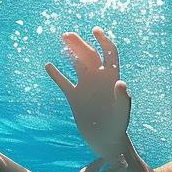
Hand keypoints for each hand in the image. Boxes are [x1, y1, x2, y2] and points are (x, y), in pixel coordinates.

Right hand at [46, 27, 131, 158]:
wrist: (106, 141)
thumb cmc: (118, 126)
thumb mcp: (122, 113)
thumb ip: (123, 98)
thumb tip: (121, 83)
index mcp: (111, 78)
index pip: (109, 53)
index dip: (103, 40)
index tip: (95, 30)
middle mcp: (98, 79)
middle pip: (89, 55)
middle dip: (80, 43)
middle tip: (67, 35)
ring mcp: (86, 87)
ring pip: (77, 64)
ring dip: (70, 52)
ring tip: (63, 40)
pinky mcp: (75, 97)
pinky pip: (64, 82)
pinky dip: (56, 74)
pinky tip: (48, 65)